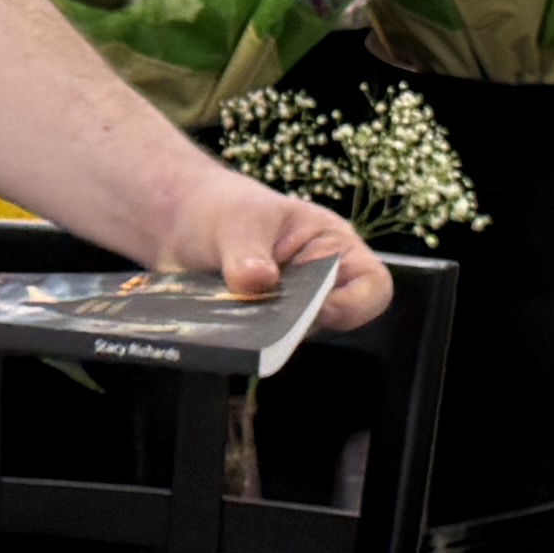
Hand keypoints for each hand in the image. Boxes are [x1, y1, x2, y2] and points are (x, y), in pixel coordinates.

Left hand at [145, 167, 393, 337]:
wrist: (180, 220)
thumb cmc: (224, 207)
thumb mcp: (237, 219)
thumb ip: (247, 251)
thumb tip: (257, 280)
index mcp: (332, 247)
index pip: (372, 286)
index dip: (354, 304)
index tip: (314, 307)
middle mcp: (317, 284)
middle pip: (332, 321)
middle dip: (295, 321)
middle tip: (256, 308)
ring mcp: (287, 310)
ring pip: (291, 338)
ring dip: (261, 332)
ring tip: (227, 308)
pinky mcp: (257, 328)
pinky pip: (258, 345)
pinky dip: (239, 339)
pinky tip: (215, 322)